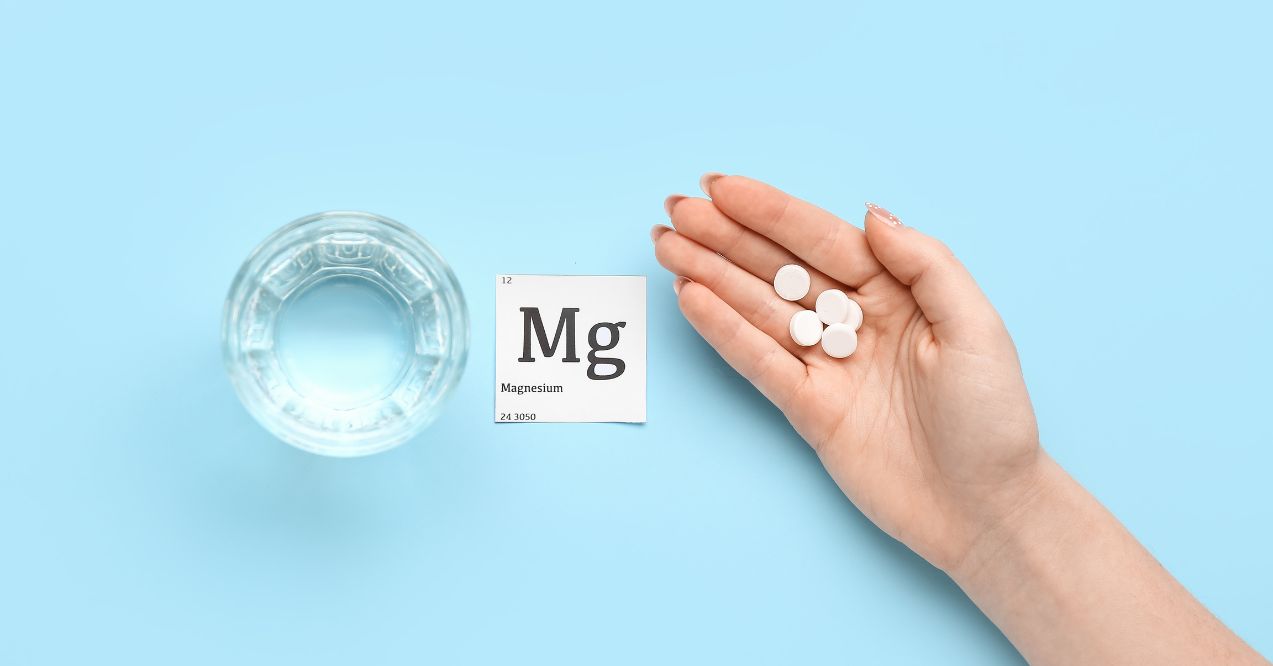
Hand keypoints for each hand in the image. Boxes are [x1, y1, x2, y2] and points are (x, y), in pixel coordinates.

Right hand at [652, 174, 1041, 571]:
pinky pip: (758, 361)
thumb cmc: (994, 419)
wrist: (984, 509)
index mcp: (896, 292)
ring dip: (711, 275)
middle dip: (725, 237)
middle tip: (674, 211)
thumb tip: (870, 214)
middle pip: (778, 268)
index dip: (770, 212)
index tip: (721, 189)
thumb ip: (925, 264)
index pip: (822, 240)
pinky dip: (723, 331)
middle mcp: (855, 320)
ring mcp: (827, 364)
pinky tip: (691, 297)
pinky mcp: (807, 408)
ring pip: (758, 308)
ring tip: (666, 245)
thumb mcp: (978, 328)